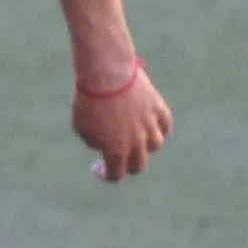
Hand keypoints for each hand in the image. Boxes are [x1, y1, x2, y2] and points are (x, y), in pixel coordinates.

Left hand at [72, 60, 172, 181]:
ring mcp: (149, 124)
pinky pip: (166, 124)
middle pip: (139, 165)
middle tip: (120, 157)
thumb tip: (104, 144)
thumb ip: (94, 141)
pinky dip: (160, 127)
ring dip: (146, 145)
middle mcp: (136, 142)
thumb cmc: (88, 99)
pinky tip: (152, 124)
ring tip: (137, 137)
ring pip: (156, 145)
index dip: (106, 175)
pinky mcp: (157, 107)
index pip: (116, 175)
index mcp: (115, 151)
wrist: (105, 73)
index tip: (99, 167)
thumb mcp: (81, 126)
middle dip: (128, 164)